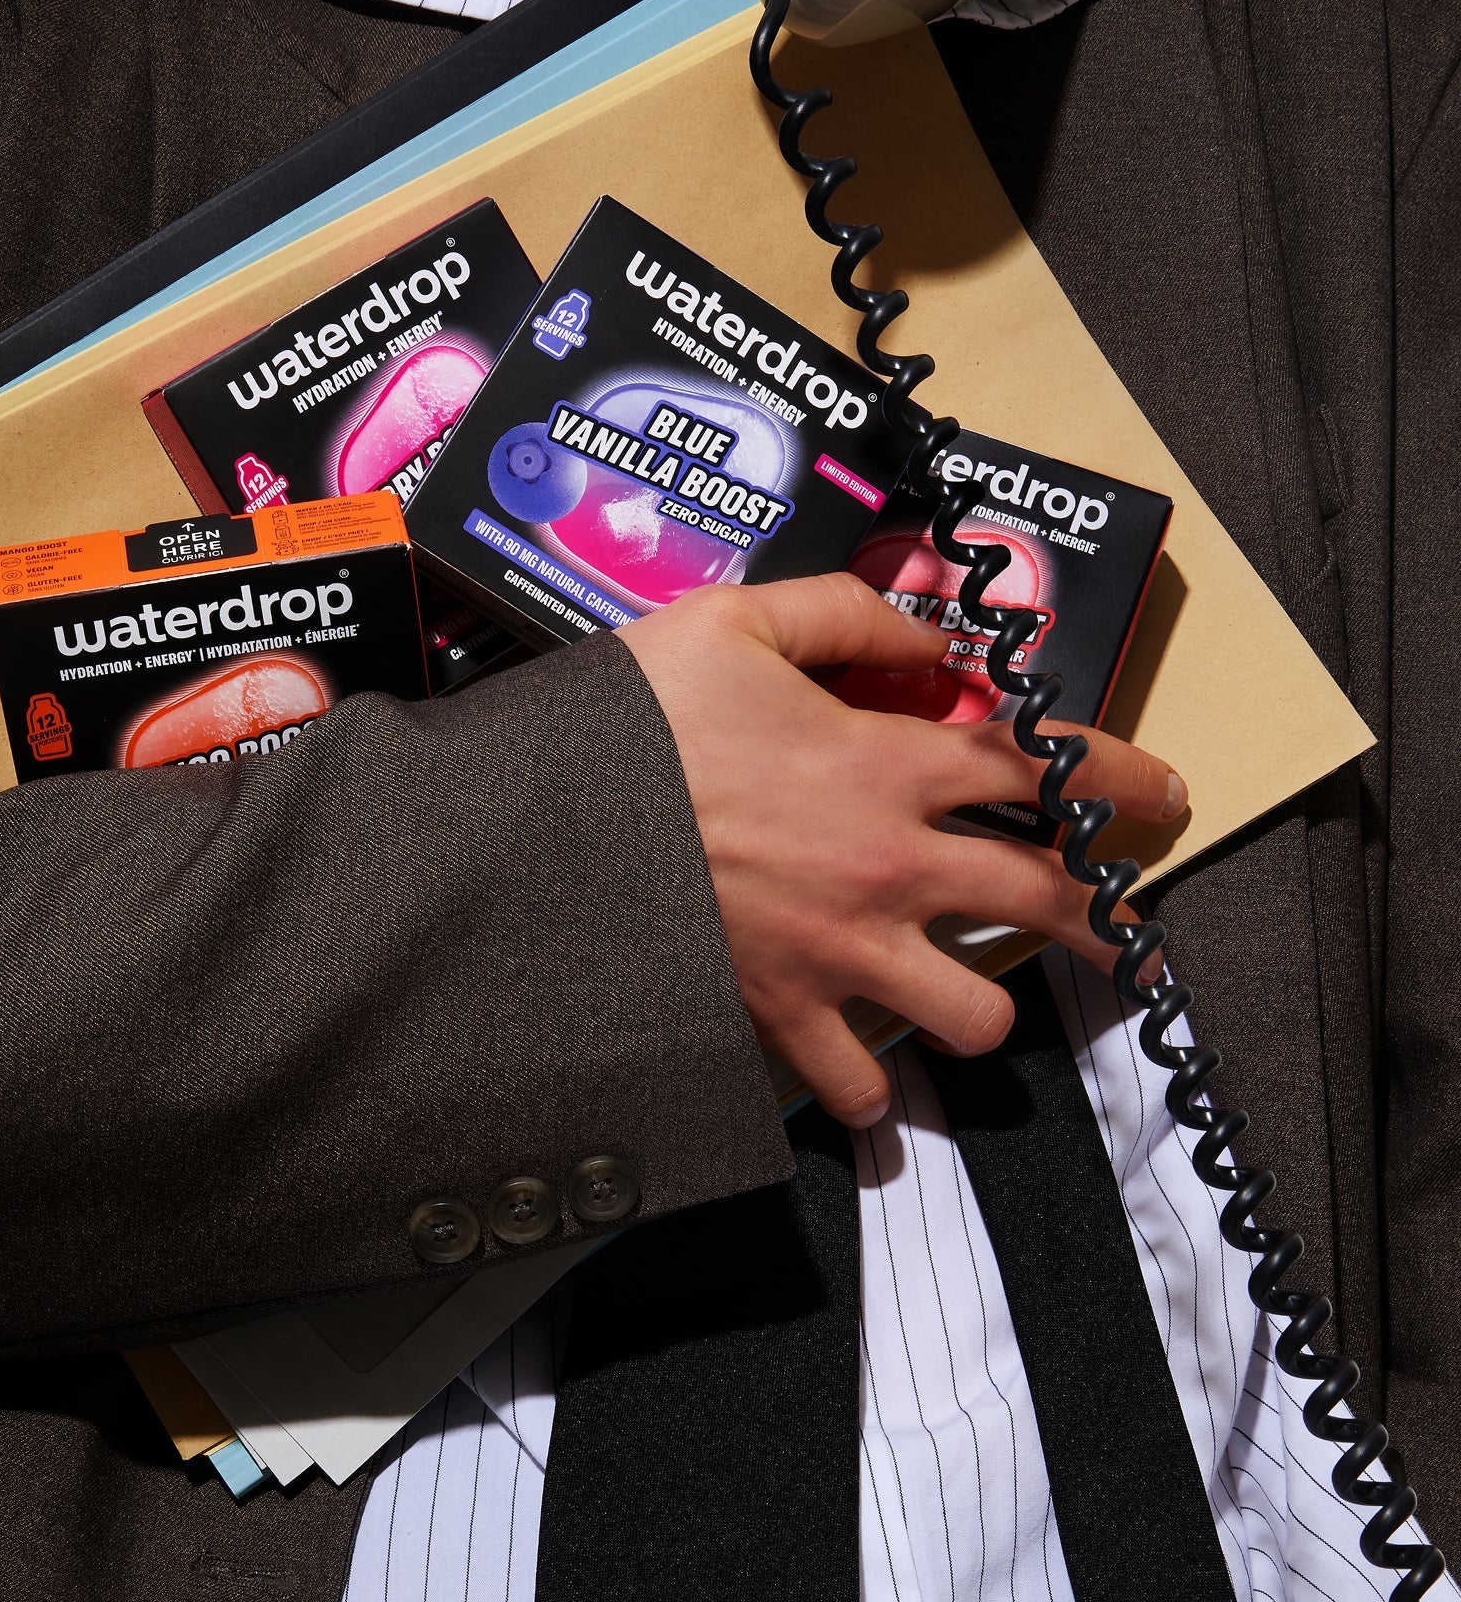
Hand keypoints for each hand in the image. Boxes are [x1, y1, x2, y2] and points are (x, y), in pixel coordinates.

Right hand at [616, 574, 1184, 1127]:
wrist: (542, 829)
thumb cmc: (636, 719)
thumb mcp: (736, 620)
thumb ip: (845, 614)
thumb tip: (927, 631)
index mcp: (886, 764)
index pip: (1043, 768)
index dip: (1118, 778)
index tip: (1159, 794)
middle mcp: (888, 866)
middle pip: (1047, 902)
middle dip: (1110, 919)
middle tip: (1129, 932)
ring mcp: (843, 953)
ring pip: (978, 1014)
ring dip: (983, 1002)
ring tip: (966, 989)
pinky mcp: (785, 1017)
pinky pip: (863, 1088)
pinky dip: (872, 1086)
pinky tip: (866, 1063)